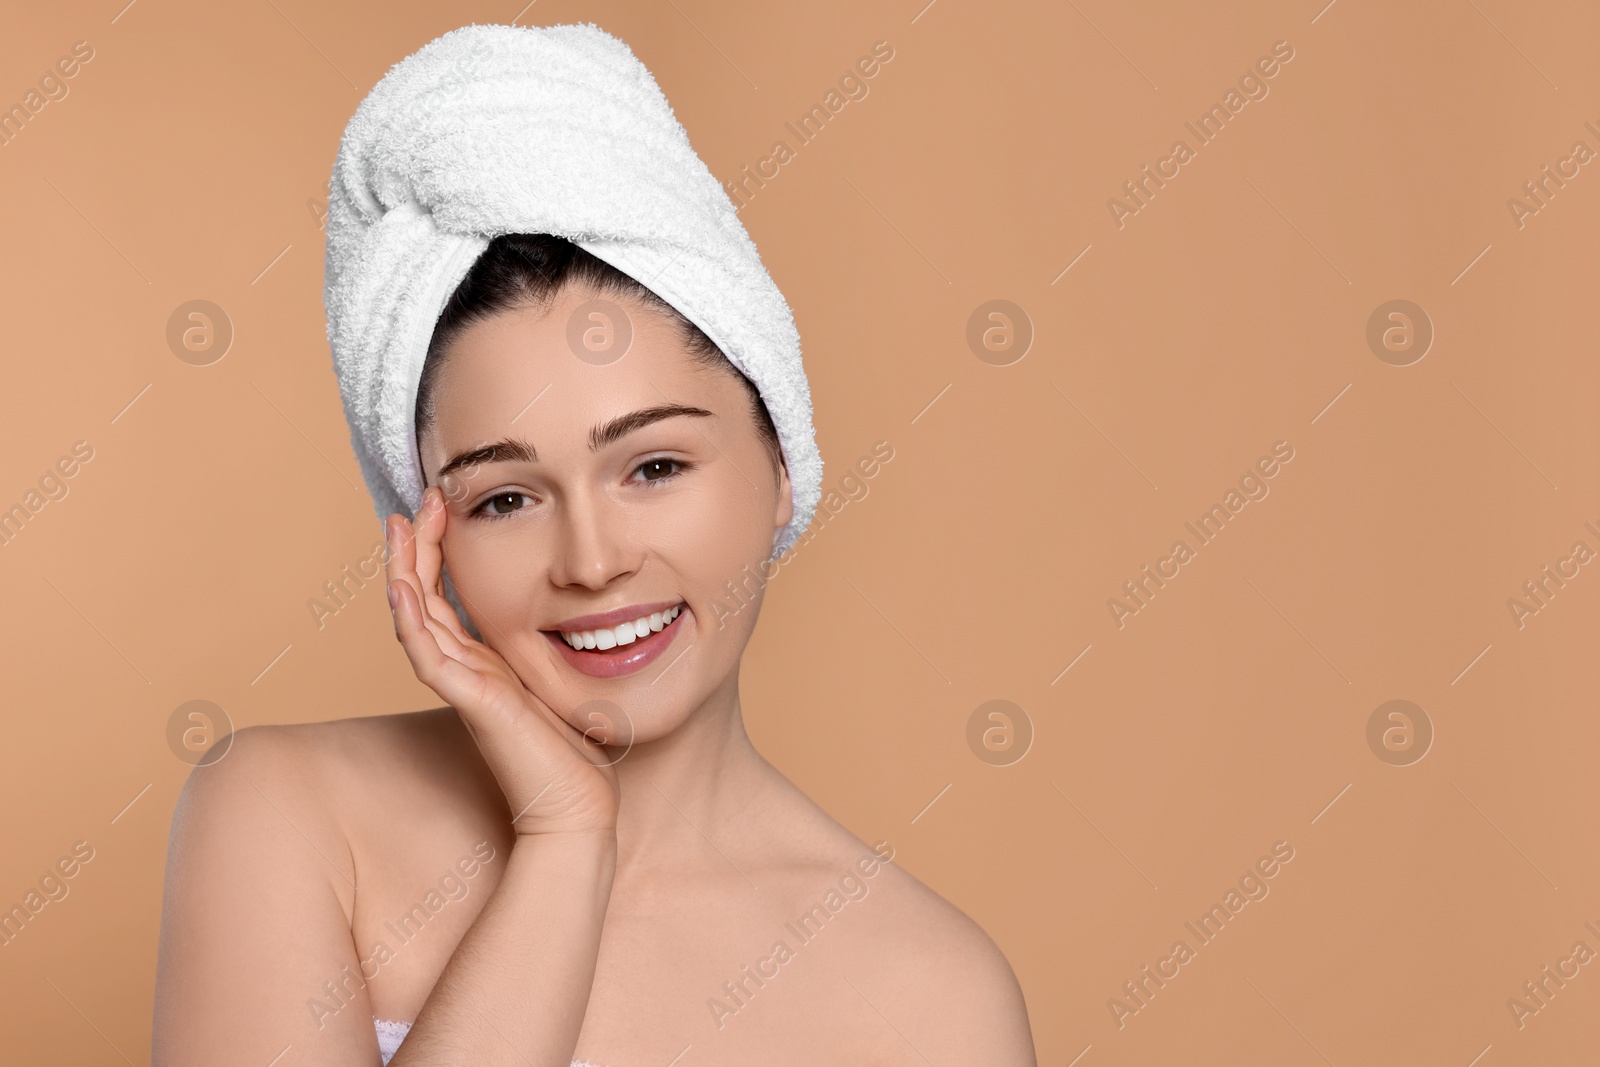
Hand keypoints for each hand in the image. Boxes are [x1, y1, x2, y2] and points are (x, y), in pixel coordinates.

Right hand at [385, 486, 618, 836]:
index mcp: (485, 660)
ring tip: (399, 524)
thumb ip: (553, 651)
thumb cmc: (577, 750)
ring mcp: (463, 684)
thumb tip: (582, 613)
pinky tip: (401, 587)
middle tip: (419, 498)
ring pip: (415, 618)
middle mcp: (466, 668)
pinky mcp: (471, 702)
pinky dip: (411, 619)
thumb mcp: (563, 679)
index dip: (437, 551)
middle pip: (422, 597)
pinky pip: (429, 654)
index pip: (446, 596)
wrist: (577, 805)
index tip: (442, 505)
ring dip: (404, 569)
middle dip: (417, 546)